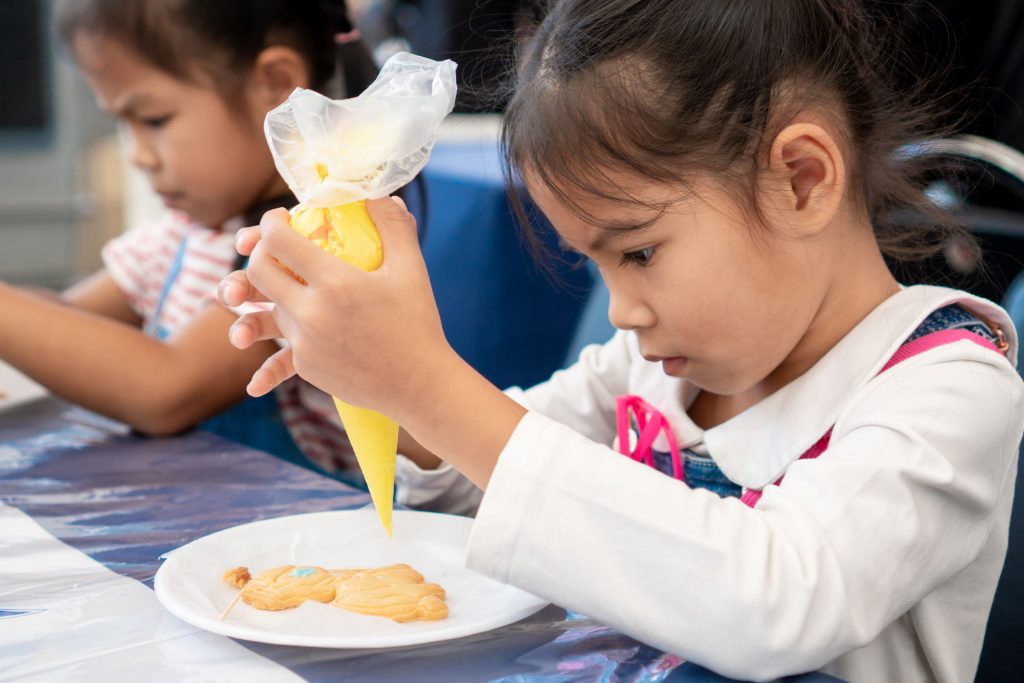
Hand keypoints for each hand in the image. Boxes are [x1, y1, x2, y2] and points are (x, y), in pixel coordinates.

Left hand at [218, 198, 454, 421]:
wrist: (420, 384)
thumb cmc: (418, 324)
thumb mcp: (411, 269)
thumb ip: (393, 226)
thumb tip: (379, 193)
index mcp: (336, 282)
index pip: (279, 240)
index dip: (272, 222)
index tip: (280, 219)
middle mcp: (312, 313)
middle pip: (258, 272)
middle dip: (258, 253)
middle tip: (275, 248)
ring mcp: (305, 343)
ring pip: (266, 309)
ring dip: (270, 294)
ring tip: (282, 289)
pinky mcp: (306, 367)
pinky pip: (282, 346)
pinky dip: (285, 339)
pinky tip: (290, 347)